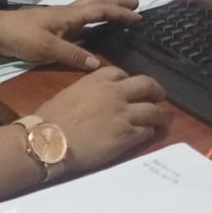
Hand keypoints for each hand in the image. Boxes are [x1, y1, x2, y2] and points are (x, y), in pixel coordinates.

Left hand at [0, 0, 140, 71]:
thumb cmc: (19, 37)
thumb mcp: (46, 48)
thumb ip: (72, 54)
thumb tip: (98, 64)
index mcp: (69, 16)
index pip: (100, 10)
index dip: (120, 12)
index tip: (139, 16)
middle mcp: (67, 14)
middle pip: (97, 3)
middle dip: (117, 3)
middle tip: (136, 5)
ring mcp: (59, 20)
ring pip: (88, 10)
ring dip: (106, 9)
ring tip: (120, 13)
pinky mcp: (52, 28)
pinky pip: (79, 21)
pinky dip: (92, 21)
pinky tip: (94, 31)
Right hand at [37, 65, 167, 172]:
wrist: (49, 140)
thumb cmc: (50, 119)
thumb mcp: (68, 94)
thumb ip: (86, 93)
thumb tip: (90, 101)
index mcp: (97, 80)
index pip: (121, 72)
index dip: (129, 80)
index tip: (130, 87)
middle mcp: (115, 93)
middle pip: (146, 85)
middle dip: (156, 91)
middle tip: (159, 97)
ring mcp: (124, 114)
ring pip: (153, 111)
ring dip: (159, 115)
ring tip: (162, 120)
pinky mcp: (127, 136)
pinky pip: (147, 131)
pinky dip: (150, 132)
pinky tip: (149, 135)